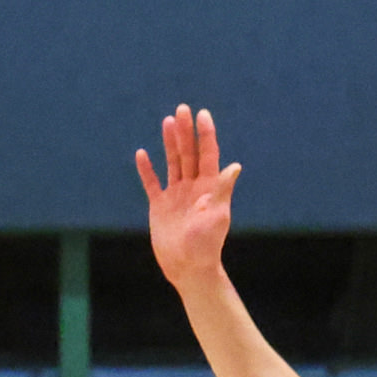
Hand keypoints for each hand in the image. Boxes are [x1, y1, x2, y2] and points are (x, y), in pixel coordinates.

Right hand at [136, 106, 241, 287]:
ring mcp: (176, 195)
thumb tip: (235, 167)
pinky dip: (147, 169)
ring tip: (168, 121)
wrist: (188, 267)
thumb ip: (223, 190)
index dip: (206, 135)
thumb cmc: (206, 244)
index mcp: (209, 187)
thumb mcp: (217, 216)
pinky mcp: (160, 206)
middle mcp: (193, 187)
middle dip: (186, 131)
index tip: (202, 114)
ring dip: (170, 143)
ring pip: (173, 162)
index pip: (208, 154)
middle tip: (182, 109)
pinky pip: (152, 183)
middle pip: (189, 153)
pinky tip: (142, 153)